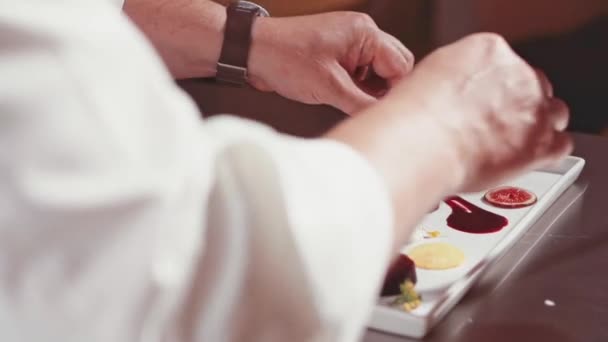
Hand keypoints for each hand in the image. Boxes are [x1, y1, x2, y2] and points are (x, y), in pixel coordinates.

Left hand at [248, 12, 413, 114]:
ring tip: (350, 103)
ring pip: (376, 70)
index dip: (395, 91)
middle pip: (394, 65)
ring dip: (369, 90)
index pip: (400, 65)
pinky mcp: (337, 53)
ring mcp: (349, 42)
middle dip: (385, 89)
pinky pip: (359, 72)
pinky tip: (342, 98)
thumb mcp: (328, 87)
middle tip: (369, 109)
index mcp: (365, 33)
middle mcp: (361, 33)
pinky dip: (356, 87)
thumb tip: (384, 117)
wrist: (252, 51)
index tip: (386, 113)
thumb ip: (362, 103)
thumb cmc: (286, 60)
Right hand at [384, 33, 571, 191]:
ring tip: (510, 145)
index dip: (494, 88)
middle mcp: (518, 74)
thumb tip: (455, 96)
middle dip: (517, 106)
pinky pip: (559, 145)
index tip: (481, 103)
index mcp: (489, 51)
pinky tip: (521, 160)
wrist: (423, 144)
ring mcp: (535, 107)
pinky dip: (543, 154)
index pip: (505, 65)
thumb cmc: (416, 116)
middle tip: (494, 125)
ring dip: (536, 128)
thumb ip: (454, 81)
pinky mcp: (544, 142)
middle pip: (533, 86)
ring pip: (553, 114)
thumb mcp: (428, 78)